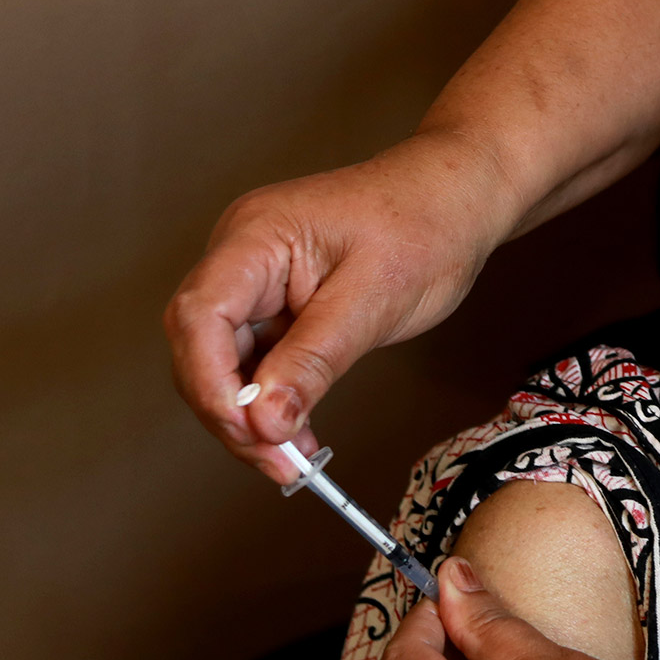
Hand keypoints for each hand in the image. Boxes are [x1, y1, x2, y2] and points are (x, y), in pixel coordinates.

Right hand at [163, 130, 514, 480]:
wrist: (460, 196)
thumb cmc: (426, 222)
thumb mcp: (375, 298)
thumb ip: (314, 359)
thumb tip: (264, 422)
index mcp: (256, 235)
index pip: (199, 314)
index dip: (211, 381)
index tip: (250, 430)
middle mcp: (243, 254)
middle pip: (201, 345)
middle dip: (231, 412)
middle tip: (277, 463)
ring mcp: (258, 278)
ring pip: (225, 360)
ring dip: (252, 415)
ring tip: (293, 461)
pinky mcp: (278, 301)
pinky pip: (258, 358)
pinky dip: (274, 399)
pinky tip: (298, 435)